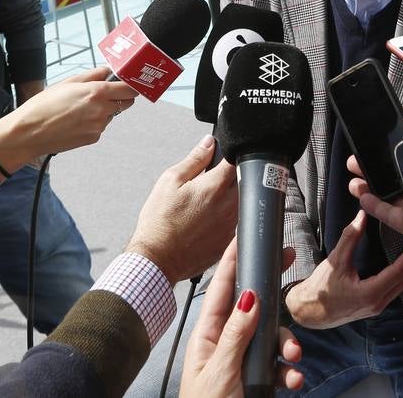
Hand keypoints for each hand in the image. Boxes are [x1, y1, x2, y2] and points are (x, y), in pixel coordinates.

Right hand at [0, 67, 137, 168]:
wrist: (29, 133)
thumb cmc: (43, 106)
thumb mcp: (68, 82)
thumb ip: (93, 75)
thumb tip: (107, 71)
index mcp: (96, 93)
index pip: (130, 89)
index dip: (130, 84)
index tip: (127, 82)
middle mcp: (102, 110)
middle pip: (126, 102)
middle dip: (120, 96)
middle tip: (103, 92)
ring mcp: (99, 126)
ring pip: (112, 114)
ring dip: (104, 109)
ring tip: (79, 108)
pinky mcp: (93, 138)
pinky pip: (101, 126)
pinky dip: (94, 122)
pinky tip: (76, 120)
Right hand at [126, 135, 236, 283]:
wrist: (157, 258)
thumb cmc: (160, 222)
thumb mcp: (170, 181)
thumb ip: (195, 159)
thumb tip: (209, 144)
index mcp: (214, 187)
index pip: (238, 160)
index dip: (233, 154)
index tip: (226, 155)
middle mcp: (228, 206)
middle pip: (245, 180)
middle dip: (234, 175)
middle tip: (215, 179)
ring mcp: (232, 226)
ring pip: (243, 202)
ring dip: (233, 196)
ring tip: (209, 201)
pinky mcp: (229, 242)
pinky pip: (238, 222)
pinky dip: (229, 216)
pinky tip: (209, 219)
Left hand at [180, 239, 302, 395]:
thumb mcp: (219, 370)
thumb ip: (236, 333)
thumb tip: (250, 295)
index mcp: (208, 333)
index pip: (221, 287)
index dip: (234, 260)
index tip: (246, 235)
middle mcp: (226, 341)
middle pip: (254, 305)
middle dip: (275, 293)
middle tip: (293, 265)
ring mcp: (242, 358)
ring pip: (272, 336)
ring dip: (288, 344)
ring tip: (293, 358)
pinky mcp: (256, 378)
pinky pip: (278, 364)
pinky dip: (288, 370)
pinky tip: (293, 379)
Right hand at [285, 210, 402, 328]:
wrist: (310, 311)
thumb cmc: (321, 288)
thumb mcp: (335, 260)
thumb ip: (350, 237)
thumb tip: (362, 216)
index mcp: (369, 294)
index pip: (398, 272)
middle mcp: (378, 303)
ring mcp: (379, 307)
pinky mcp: (377, 306)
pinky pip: (396, 289)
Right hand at [344, 119, 402, 241]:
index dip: (389, 150)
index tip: (372, 144)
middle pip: (394, 175)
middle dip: (373, 168)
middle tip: (355, 161)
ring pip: (389, 195)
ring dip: (369, 186)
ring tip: (354, 181)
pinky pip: (391, 215)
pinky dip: (375, 208)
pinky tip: (363, 198)